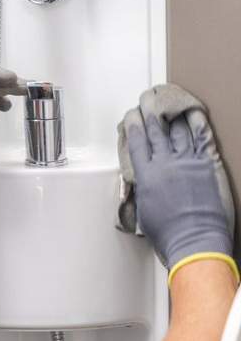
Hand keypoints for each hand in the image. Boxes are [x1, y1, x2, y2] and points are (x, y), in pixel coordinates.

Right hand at [121, 90, 234, 271]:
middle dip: (150, 112)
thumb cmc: (170, 236)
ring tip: (170, 102)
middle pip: (155, 131)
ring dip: (172, 114)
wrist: (195, 241)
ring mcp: (188, 162)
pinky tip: (195, 112)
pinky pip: (203, 137)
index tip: (132, 115)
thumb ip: (143, 192)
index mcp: (146, 177)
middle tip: (147, 99)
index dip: (133, 126)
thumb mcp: (145, 214)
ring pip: (178, 130)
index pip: (136, 143)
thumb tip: (143, 185)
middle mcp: (165, 164)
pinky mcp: (208, 164)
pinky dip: (199, 122)